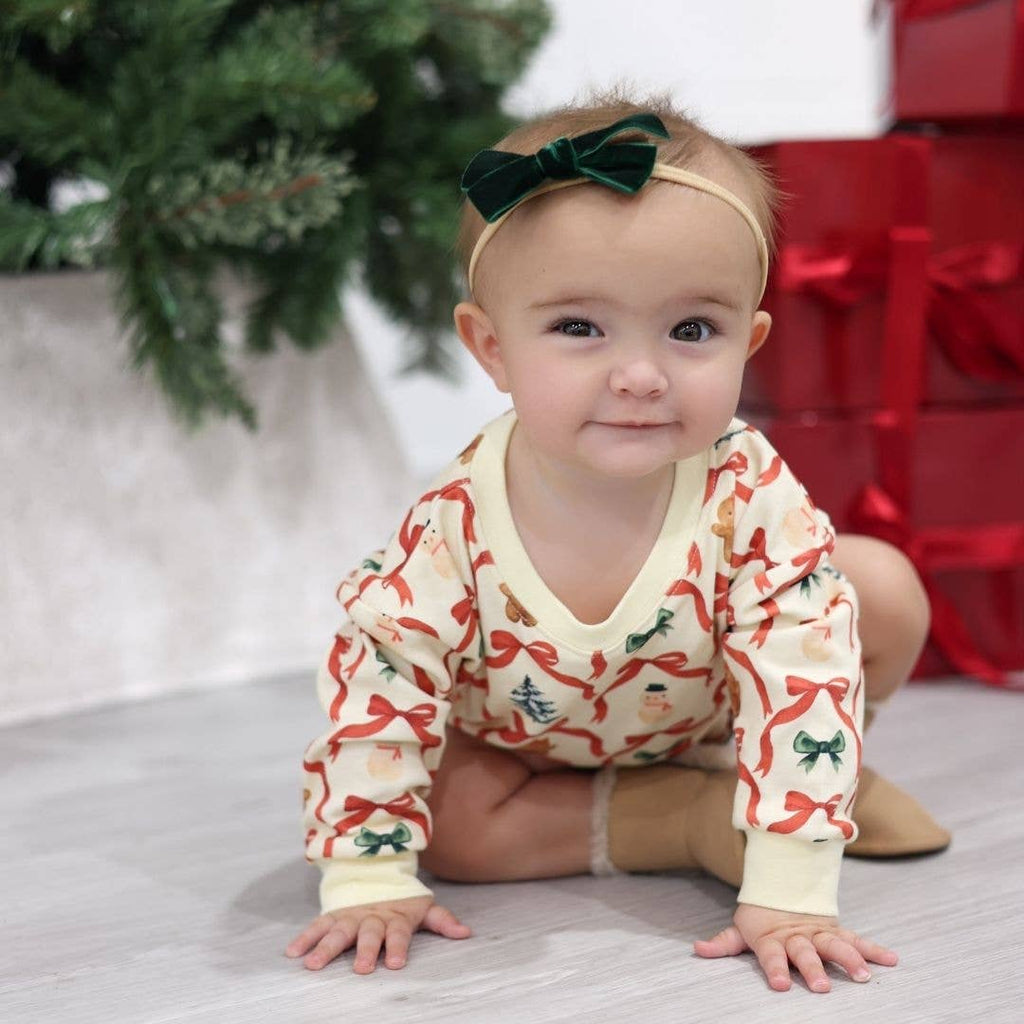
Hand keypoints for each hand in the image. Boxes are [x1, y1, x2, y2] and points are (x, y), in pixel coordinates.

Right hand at [285, 895, 471, 973]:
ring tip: (313, 965)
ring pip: (338, 931)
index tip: (395, 964)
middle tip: (361, 968)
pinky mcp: (334, 915)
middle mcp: (372, 916)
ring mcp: (351, 915)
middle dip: (364, 950)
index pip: (399, 933)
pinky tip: (293, 952)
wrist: (376, 870)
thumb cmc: (402, 900)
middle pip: (368, 933)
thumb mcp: (423, 907)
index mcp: (396, 917)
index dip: (398, 946)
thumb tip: (466, 933)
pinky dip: (305, 937)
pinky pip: (318, 925)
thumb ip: (443, 921)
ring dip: (326, 947)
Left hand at [694, 902, 897, 992]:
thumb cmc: (760, 917)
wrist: (782, 885)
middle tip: (822, 988)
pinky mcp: (836, 930)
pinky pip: (857, 939)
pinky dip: (874, 949)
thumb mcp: (740, 928)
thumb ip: (722, 943)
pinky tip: (891, 960)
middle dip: (813, 969)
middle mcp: (797, 936)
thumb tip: (697, 948)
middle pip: (805, 952)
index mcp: (771, 938)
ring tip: (863, 976)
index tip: (782, 985)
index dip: (775, 969)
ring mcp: (818, 932)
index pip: (771, 955)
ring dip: (848, 959)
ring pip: (834, 945)